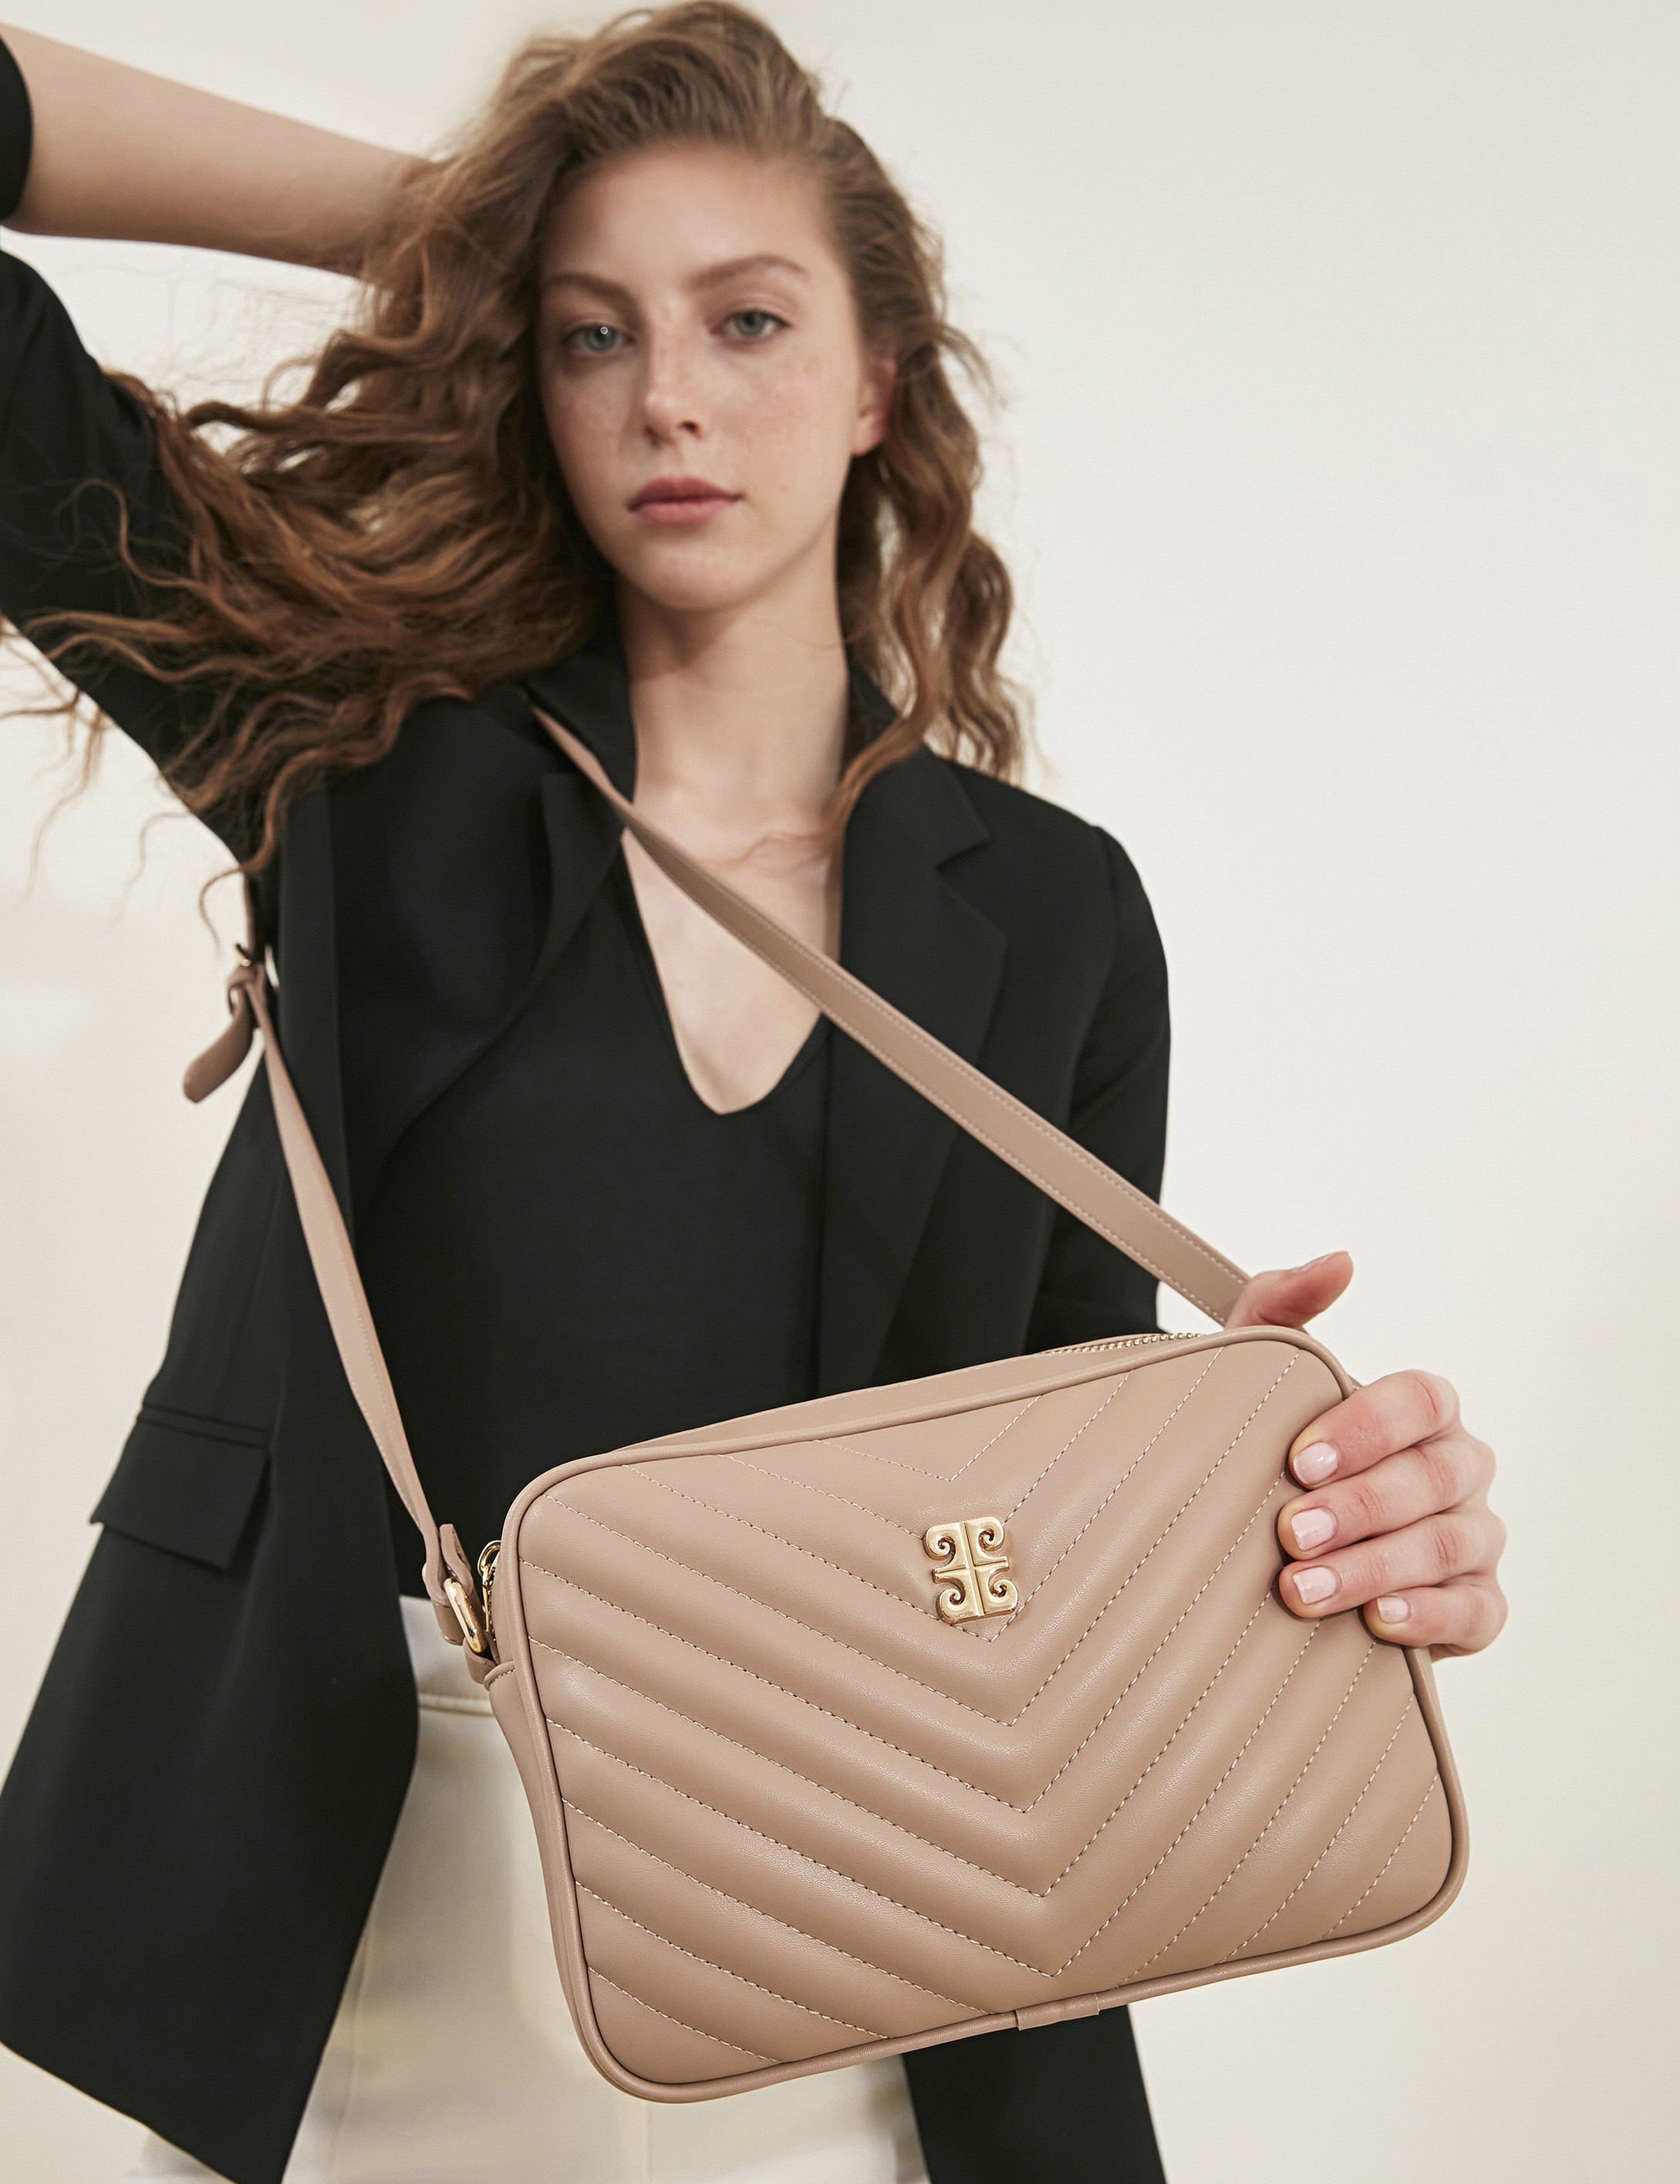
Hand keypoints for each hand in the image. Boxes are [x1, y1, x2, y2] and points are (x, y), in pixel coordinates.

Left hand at [1226, 1252, 1507, 1659]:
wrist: (1270, 1546)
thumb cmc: (1275, 1451)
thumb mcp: (1258, 1370)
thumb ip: (1283, 1304)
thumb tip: (1340, 1261)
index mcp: (1422, 1409)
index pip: (1420, 1399)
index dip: (1366, 1427)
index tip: (1298, 1460)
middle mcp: (1459, 1468)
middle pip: (1434, 1477)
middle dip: (1360, 1506)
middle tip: (1290, 1532)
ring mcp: (1475, 1537)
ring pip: (1449, 1546)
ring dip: (1375, 1567)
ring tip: (1304, 1588)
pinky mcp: (1476, 1606)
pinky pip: (1478, 1612)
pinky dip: (1431, 1617)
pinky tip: (1379, 1620)